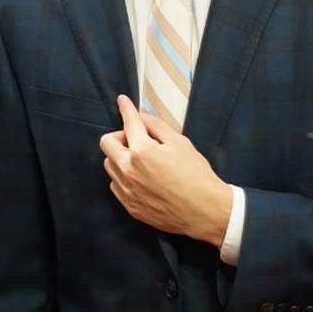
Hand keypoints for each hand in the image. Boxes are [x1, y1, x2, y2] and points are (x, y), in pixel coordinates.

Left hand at [100, 95, 232, 246]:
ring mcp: (128, 190)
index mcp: (142, 151)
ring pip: (109, 165)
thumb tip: (141, 115)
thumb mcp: (180, 143)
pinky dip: (124, 176)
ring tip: (143, 160)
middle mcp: (129, 170)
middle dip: (120, 136)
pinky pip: (116, 185)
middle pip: (107, 143)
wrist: (205, 211)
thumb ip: (156, 126)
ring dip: (120, 157)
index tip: (123, 101)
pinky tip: (143, 177)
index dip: (126, 108)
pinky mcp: (130, 206)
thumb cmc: (197, 176)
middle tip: (138, 139)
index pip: (128, 122)